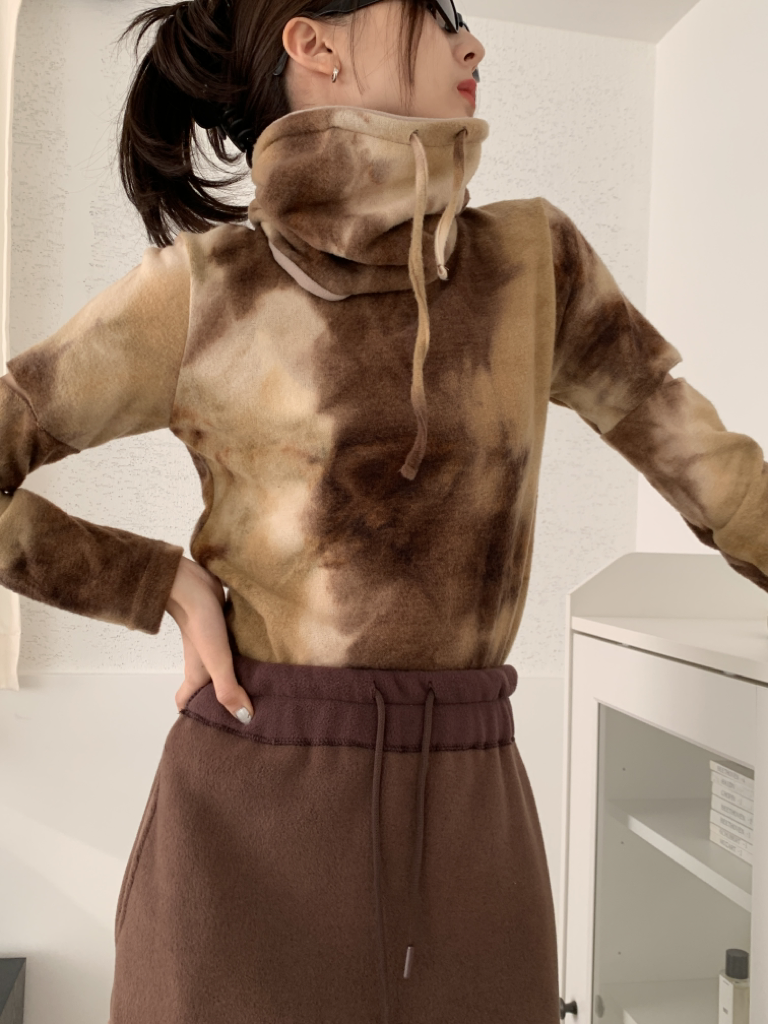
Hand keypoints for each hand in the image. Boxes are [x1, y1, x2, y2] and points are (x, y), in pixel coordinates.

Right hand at [165, 556, 253, 723]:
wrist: (193, 583)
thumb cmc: (200, 624)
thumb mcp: (216, 661)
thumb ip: (228, 688)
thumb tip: (245, 718)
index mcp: (196, 674)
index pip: (187, 701)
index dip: (195, 716)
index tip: (214, 728)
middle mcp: (203, 662)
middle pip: (209, 686)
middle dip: (224, 699)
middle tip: (251, 711)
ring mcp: (213, 644)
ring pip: (224, 665)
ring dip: (239, 675)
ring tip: (266, 688)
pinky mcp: (223, 627)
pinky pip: (234, 646)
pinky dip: (246, 653)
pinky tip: (266, 656)